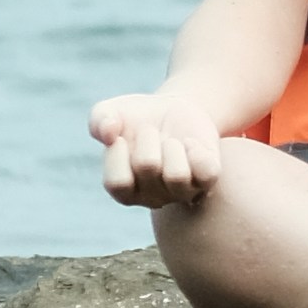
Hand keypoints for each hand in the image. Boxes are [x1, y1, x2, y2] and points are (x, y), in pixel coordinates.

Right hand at [90, 90, 226, 209]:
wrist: (173, 110)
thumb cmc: (136, 118)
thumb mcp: (110, 112)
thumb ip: (99, 120)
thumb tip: (109, 132)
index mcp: (125, 190)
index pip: (118, 183)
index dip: (118, 153)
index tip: (120, 135)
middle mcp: (153, 198)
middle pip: (148, 167)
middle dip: (148, 136)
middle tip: (150, 131)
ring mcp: (182, 192)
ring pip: (177, 175)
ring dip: (172, 144)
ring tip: (170, 140)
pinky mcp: (207, 180)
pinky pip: (207, 172)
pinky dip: (198, 150)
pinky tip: (190, 145)